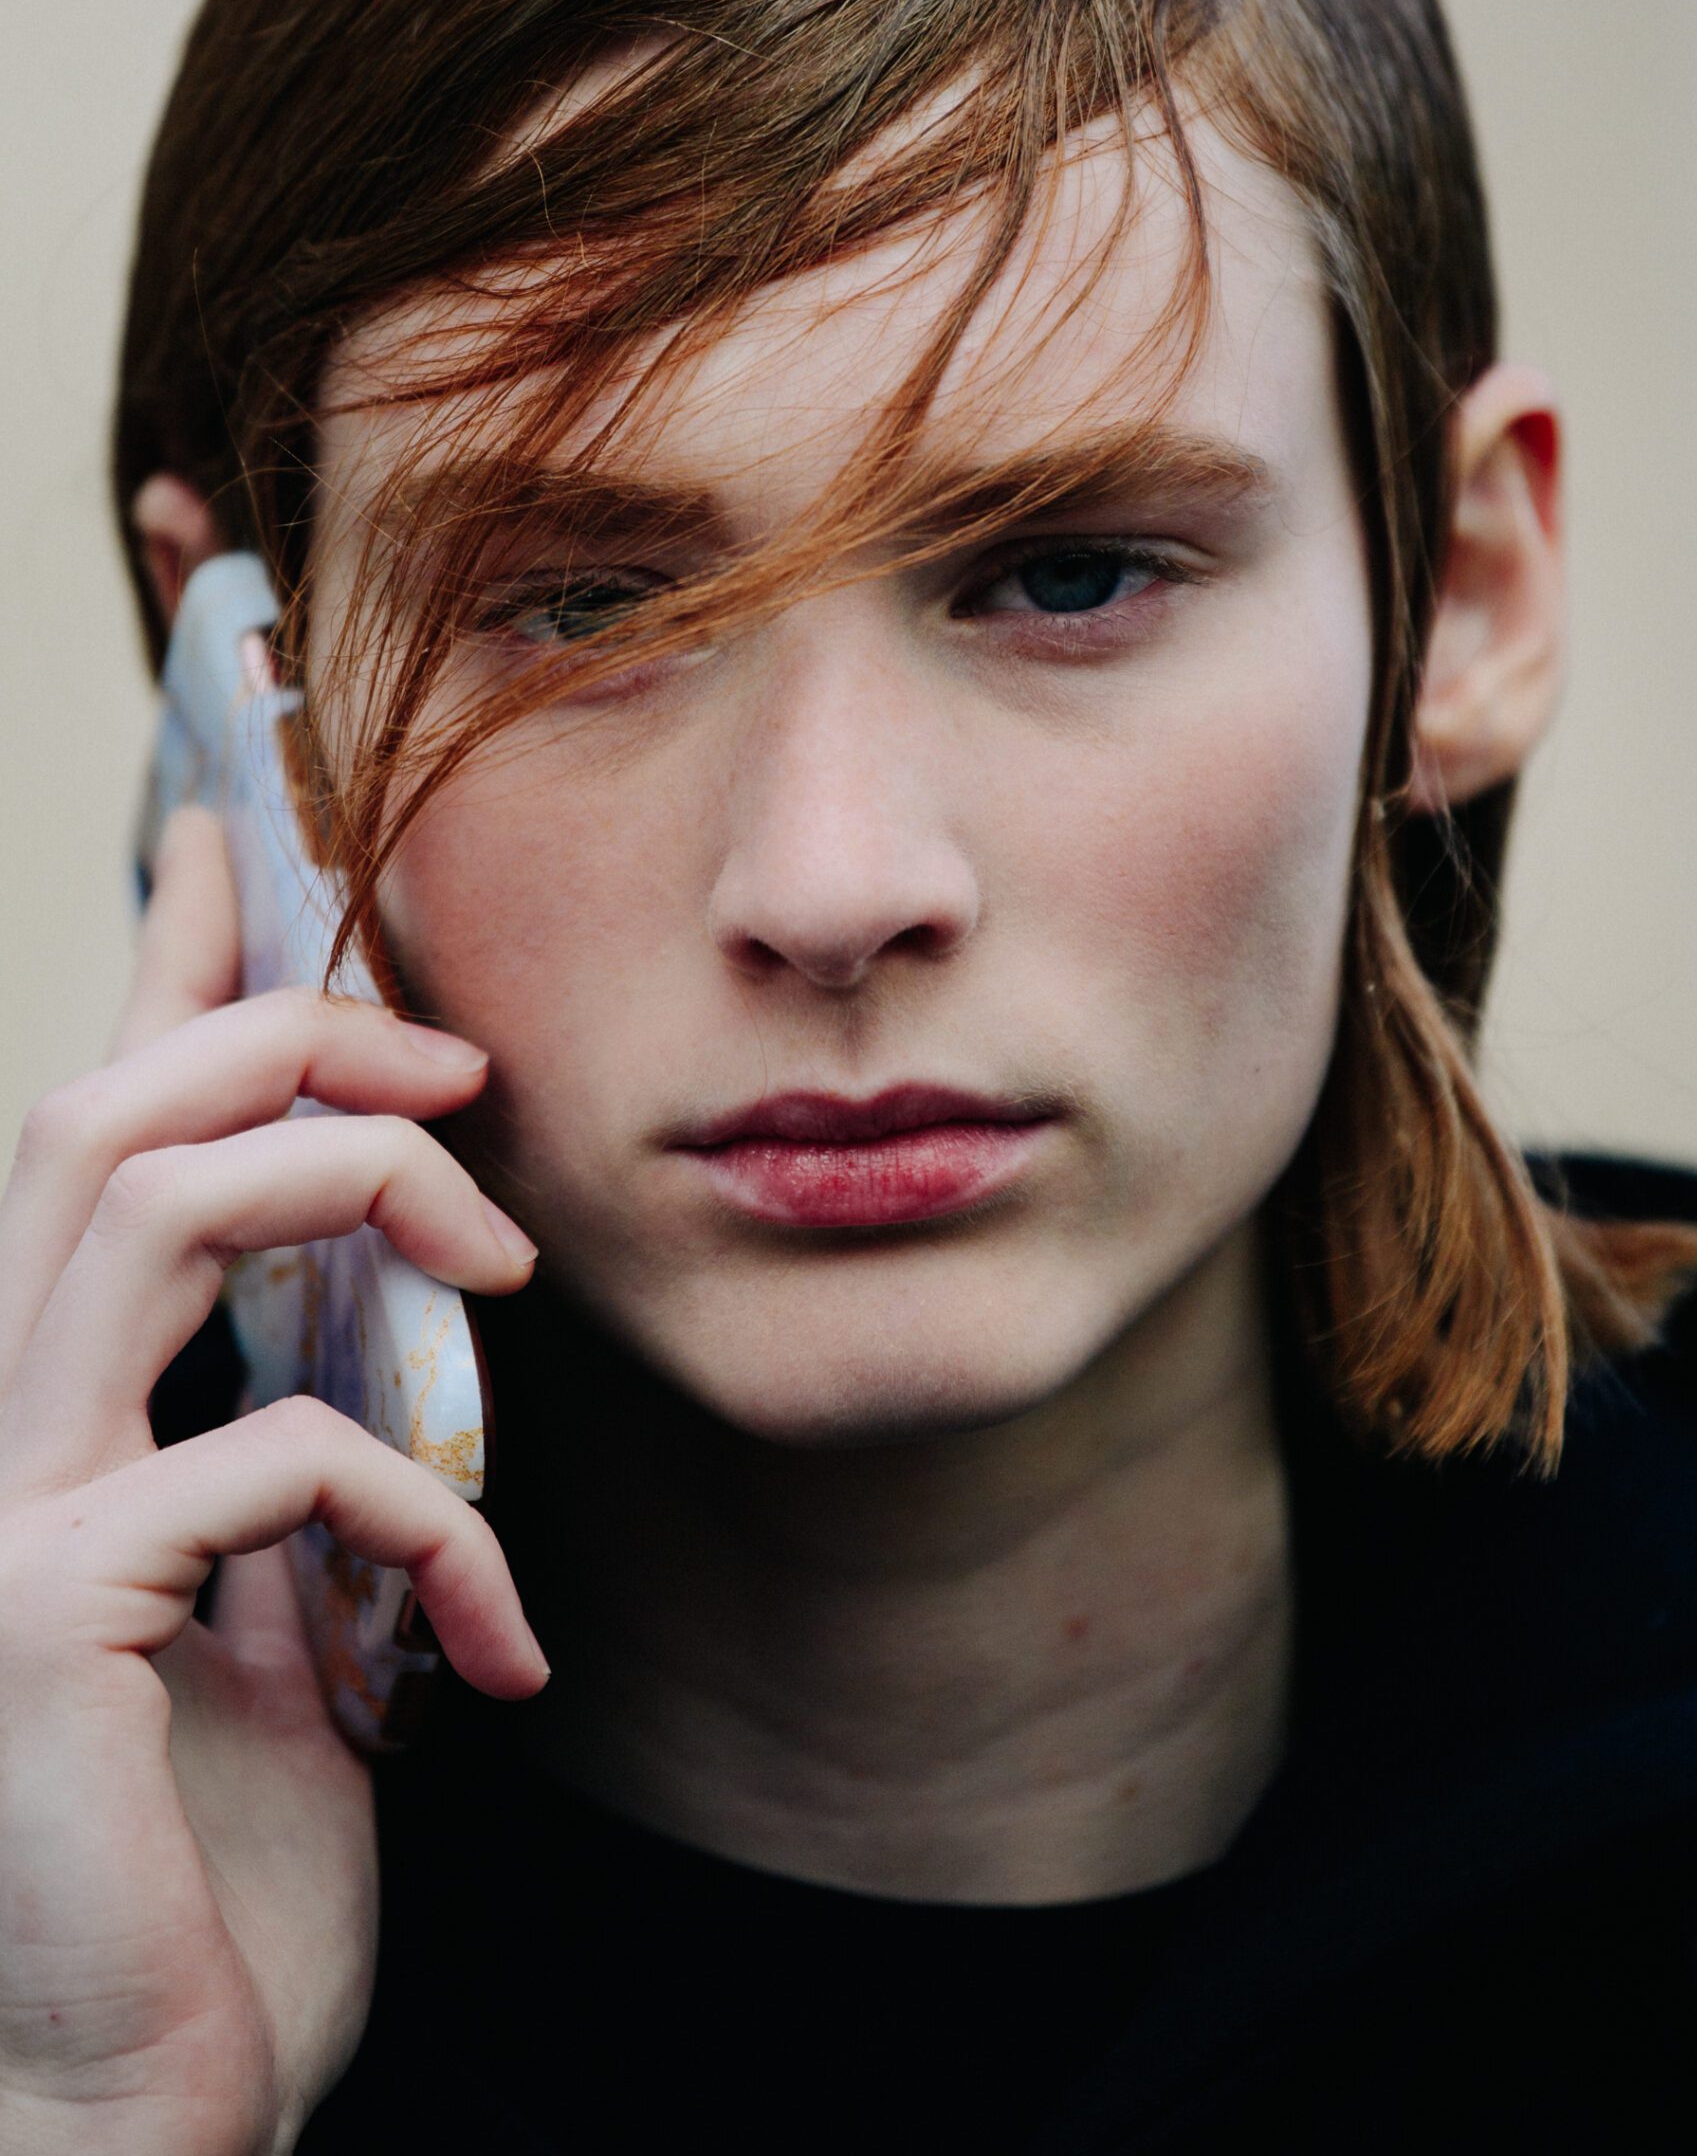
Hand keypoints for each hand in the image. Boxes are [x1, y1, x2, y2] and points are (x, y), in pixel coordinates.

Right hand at [0, 809, 545, 2155]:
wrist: (139, 2114)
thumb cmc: (211, 1870)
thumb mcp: (289, 1610)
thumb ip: (303, 1449)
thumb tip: (399, 1312)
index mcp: (53, 1411)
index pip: (94, 1124)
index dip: (157, 958)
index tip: (235, 822)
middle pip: (102, 1110)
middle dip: (284, 1029)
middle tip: (457, 1065)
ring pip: (139, 1199)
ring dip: (354, 1181)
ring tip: (498, 1259)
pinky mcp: (42, 1618)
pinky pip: (272, 1455)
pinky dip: (430, 1512)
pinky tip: (495, 1641)